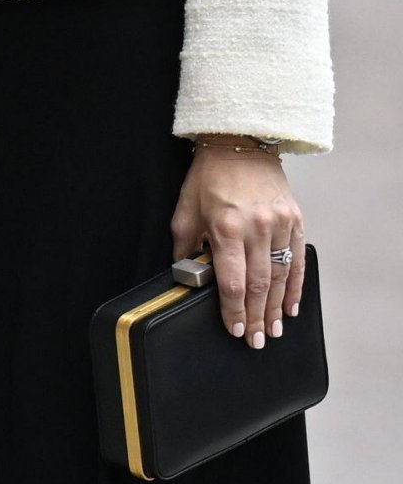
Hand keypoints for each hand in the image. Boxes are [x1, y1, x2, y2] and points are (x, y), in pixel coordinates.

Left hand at [171, 139, 305, 350]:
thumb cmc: (209, 175)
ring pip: (280, 276)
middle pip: (258, 285)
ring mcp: (279, 222)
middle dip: (256, 318)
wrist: (239, 141)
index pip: (232, 282)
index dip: (234, 311)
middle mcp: (256, 227)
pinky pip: (297, 259)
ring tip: (273, 331)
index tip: (235, 330)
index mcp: (226, 226)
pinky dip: (296, 286)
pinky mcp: (295, 218)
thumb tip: (187, 277)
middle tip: (257, 342)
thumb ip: (185, 246)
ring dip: (276, 308)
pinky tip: (290, 306)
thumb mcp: (185, 209)